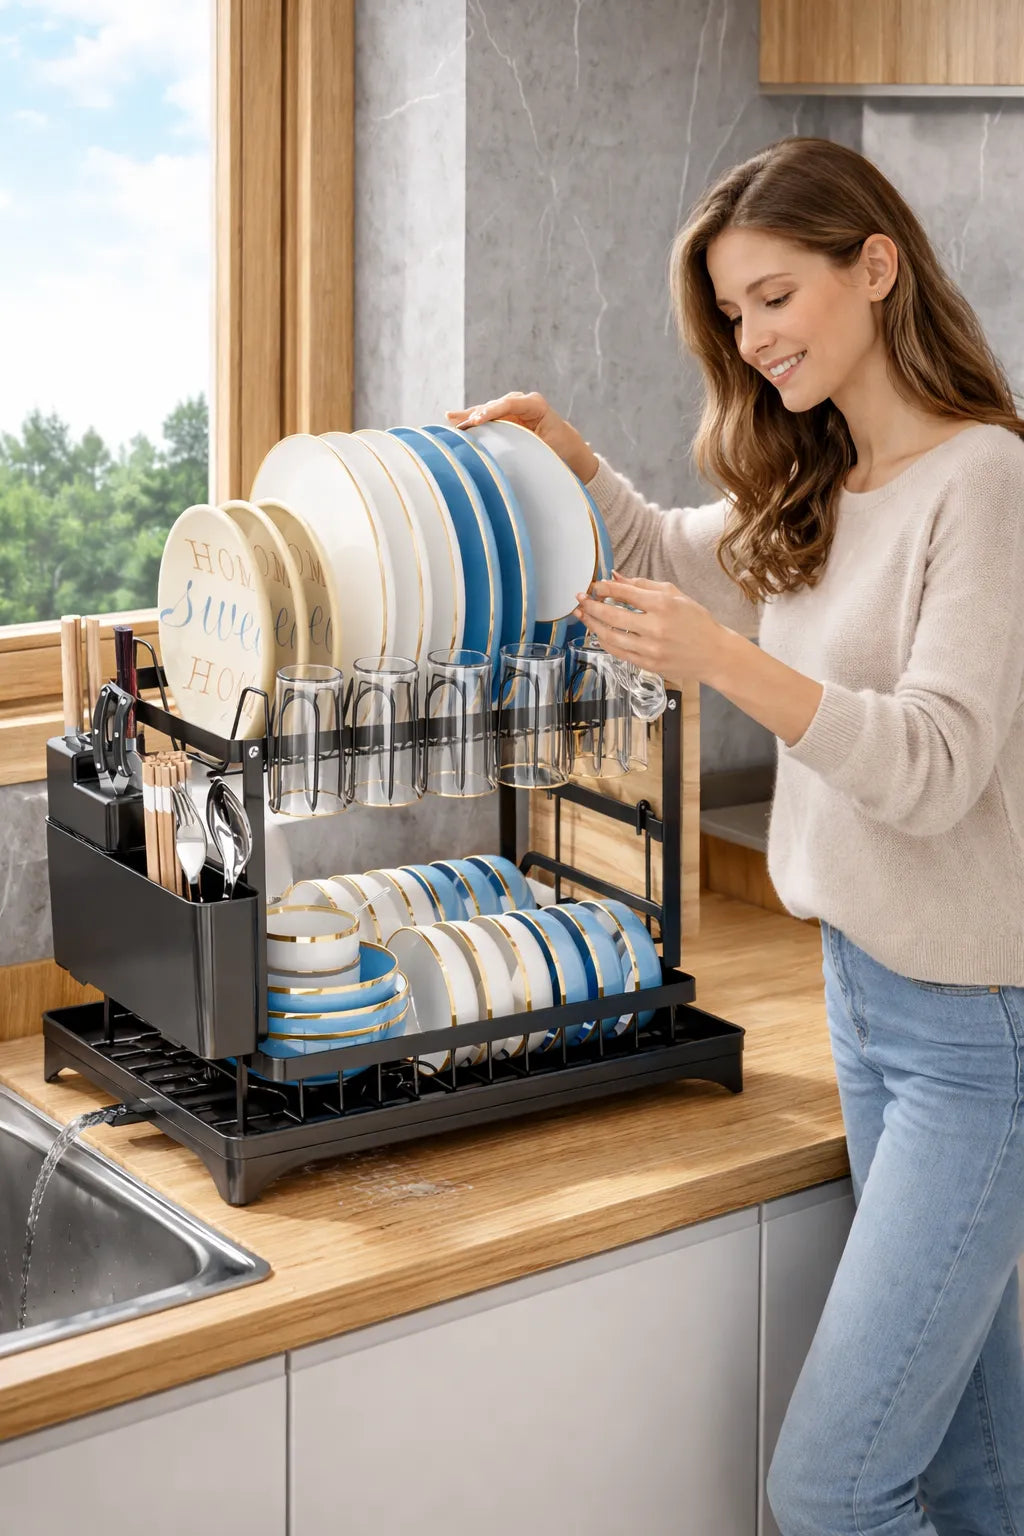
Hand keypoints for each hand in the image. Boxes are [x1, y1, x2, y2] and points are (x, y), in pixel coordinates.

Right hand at [445, 390, 598, 482]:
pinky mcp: (508, 417)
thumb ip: (527, 445)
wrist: (570, 449)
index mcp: (536, 406)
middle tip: (460, 424)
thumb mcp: (546, 449)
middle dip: (477, 414)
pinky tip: (453, 417)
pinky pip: (488, 417)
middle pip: (495, 406)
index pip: (509, 404)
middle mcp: (524, 402)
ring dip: (470, 416)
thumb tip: (506, 453)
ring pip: (488, 410)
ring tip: (451, 419)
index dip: (491, 411)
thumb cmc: (561, 450)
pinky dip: (473, 419)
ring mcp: (515, 408)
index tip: (476, 421)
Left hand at [574, 573, 725, 685]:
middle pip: (612, 614)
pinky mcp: (648, 664)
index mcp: (663, 605)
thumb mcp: (675, 595)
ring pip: (610, 636)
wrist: (714, 654)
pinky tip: (598, 632)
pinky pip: (618, 652)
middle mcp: (656, 627)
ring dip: (592, 624)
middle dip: (591, 605)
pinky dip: (605, 641)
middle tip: (580, 599)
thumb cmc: (696, 622)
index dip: (604, 588)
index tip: (595, 586)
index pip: (624, 593)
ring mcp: (651, 649)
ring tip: (583, 615)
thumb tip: (616, 576)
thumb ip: (643, 585)